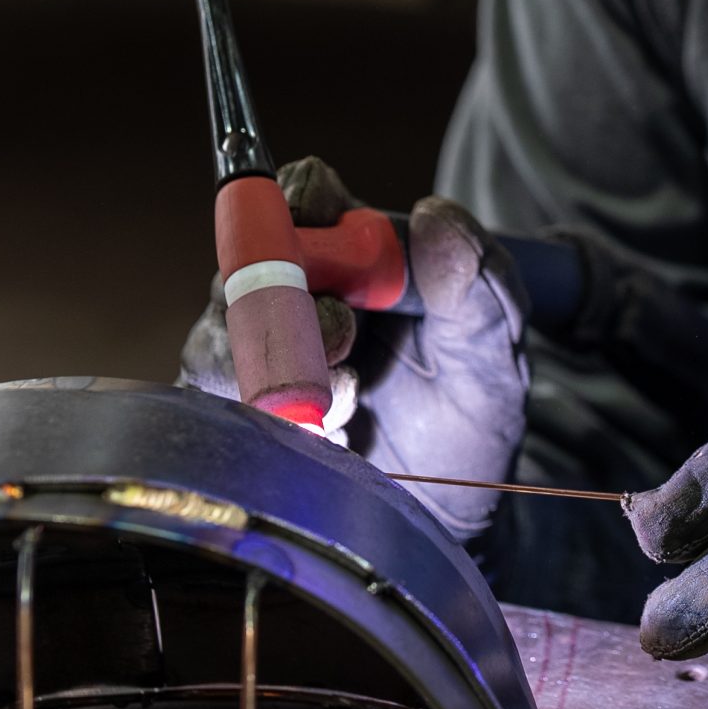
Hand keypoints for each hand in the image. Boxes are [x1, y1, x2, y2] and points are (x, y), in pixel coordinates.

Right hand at [181, 157, 530, 536]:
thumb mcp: (495, 357)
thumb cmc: (469, 418)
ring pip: (221, 332)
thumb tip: (437, 215)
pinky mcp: (237, 412)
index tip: (332, 234)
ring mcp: (259, 353)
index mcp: (356, 255)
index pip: (304, 195)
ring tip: (349, 397)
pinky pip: (213, 401)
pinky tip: (328, 436)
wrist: (447, 513)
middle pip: (246, 260)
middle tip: (345, 334)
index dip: (304, 202)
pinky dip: (268, 415)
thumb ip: (481, 289)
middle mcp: (295, 294)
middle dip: (285, 293)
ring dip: (279, 364)